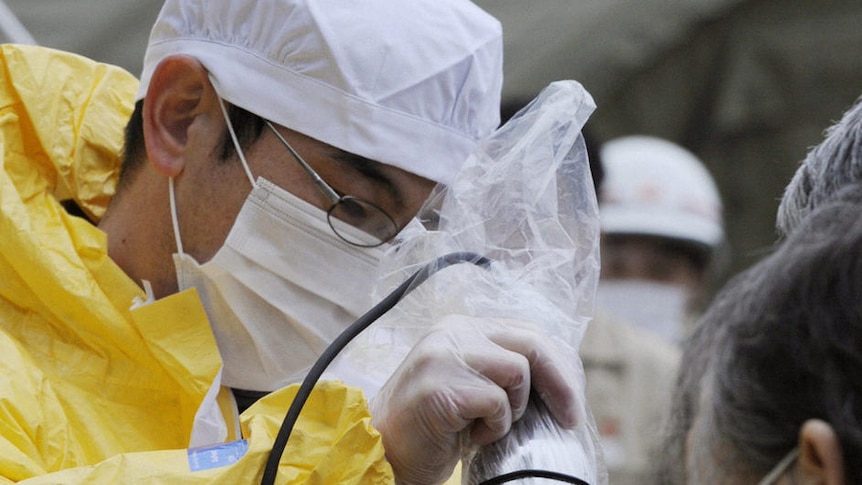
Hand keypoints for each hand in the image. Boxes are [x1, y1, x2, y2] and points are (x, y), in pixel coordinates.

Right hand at [369, 315, 579, 484]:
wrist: (383, 449)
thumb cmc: (433, 425)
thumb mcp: (471, 385)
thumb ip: (501, 368)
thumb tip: (560, 378)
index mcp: (462, 327)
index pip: (527, 332)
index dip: (557, 365)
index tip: (570, 399)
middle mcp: (453, 332)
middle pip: (531, 343)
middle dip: (561, 383)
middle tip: (571, 417)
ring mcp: (445, 355)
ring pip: (517, 371)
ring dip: (513, 410)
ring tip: (488, 426)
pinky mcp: (442, 386)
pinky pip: (496, 402)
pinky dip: (494, 426)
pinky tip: (471, 436)